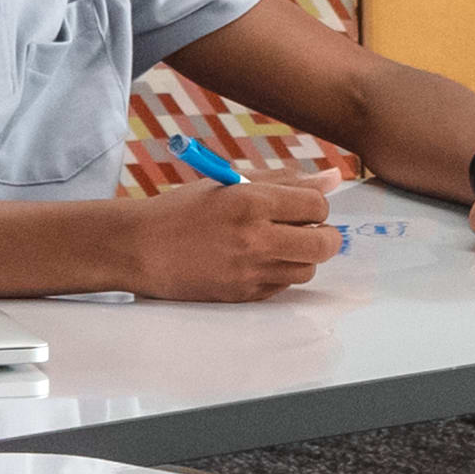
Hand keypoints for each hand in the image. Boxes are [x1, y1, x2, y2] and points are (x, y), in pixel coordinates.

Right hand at [123, 166, 339, 302]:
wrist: (140, 248)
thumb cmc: (183, 210)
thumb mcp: (231, 182)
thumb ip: (285, 180)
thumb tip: (334, 178)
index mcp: (251, 201)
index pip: (317, 206)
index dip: (316, 205)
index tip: (302, 206)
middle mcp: (255, 238)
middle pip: (324, 245)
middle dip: (323, 235)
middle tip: (307, 229)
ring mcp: (250, 271)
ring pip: (308, 270)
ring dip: (302, 256)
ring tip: (277, 244)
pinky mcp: (243, 296)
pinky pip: (284, 286)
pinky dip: (280, 273)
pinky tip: (257, 260)